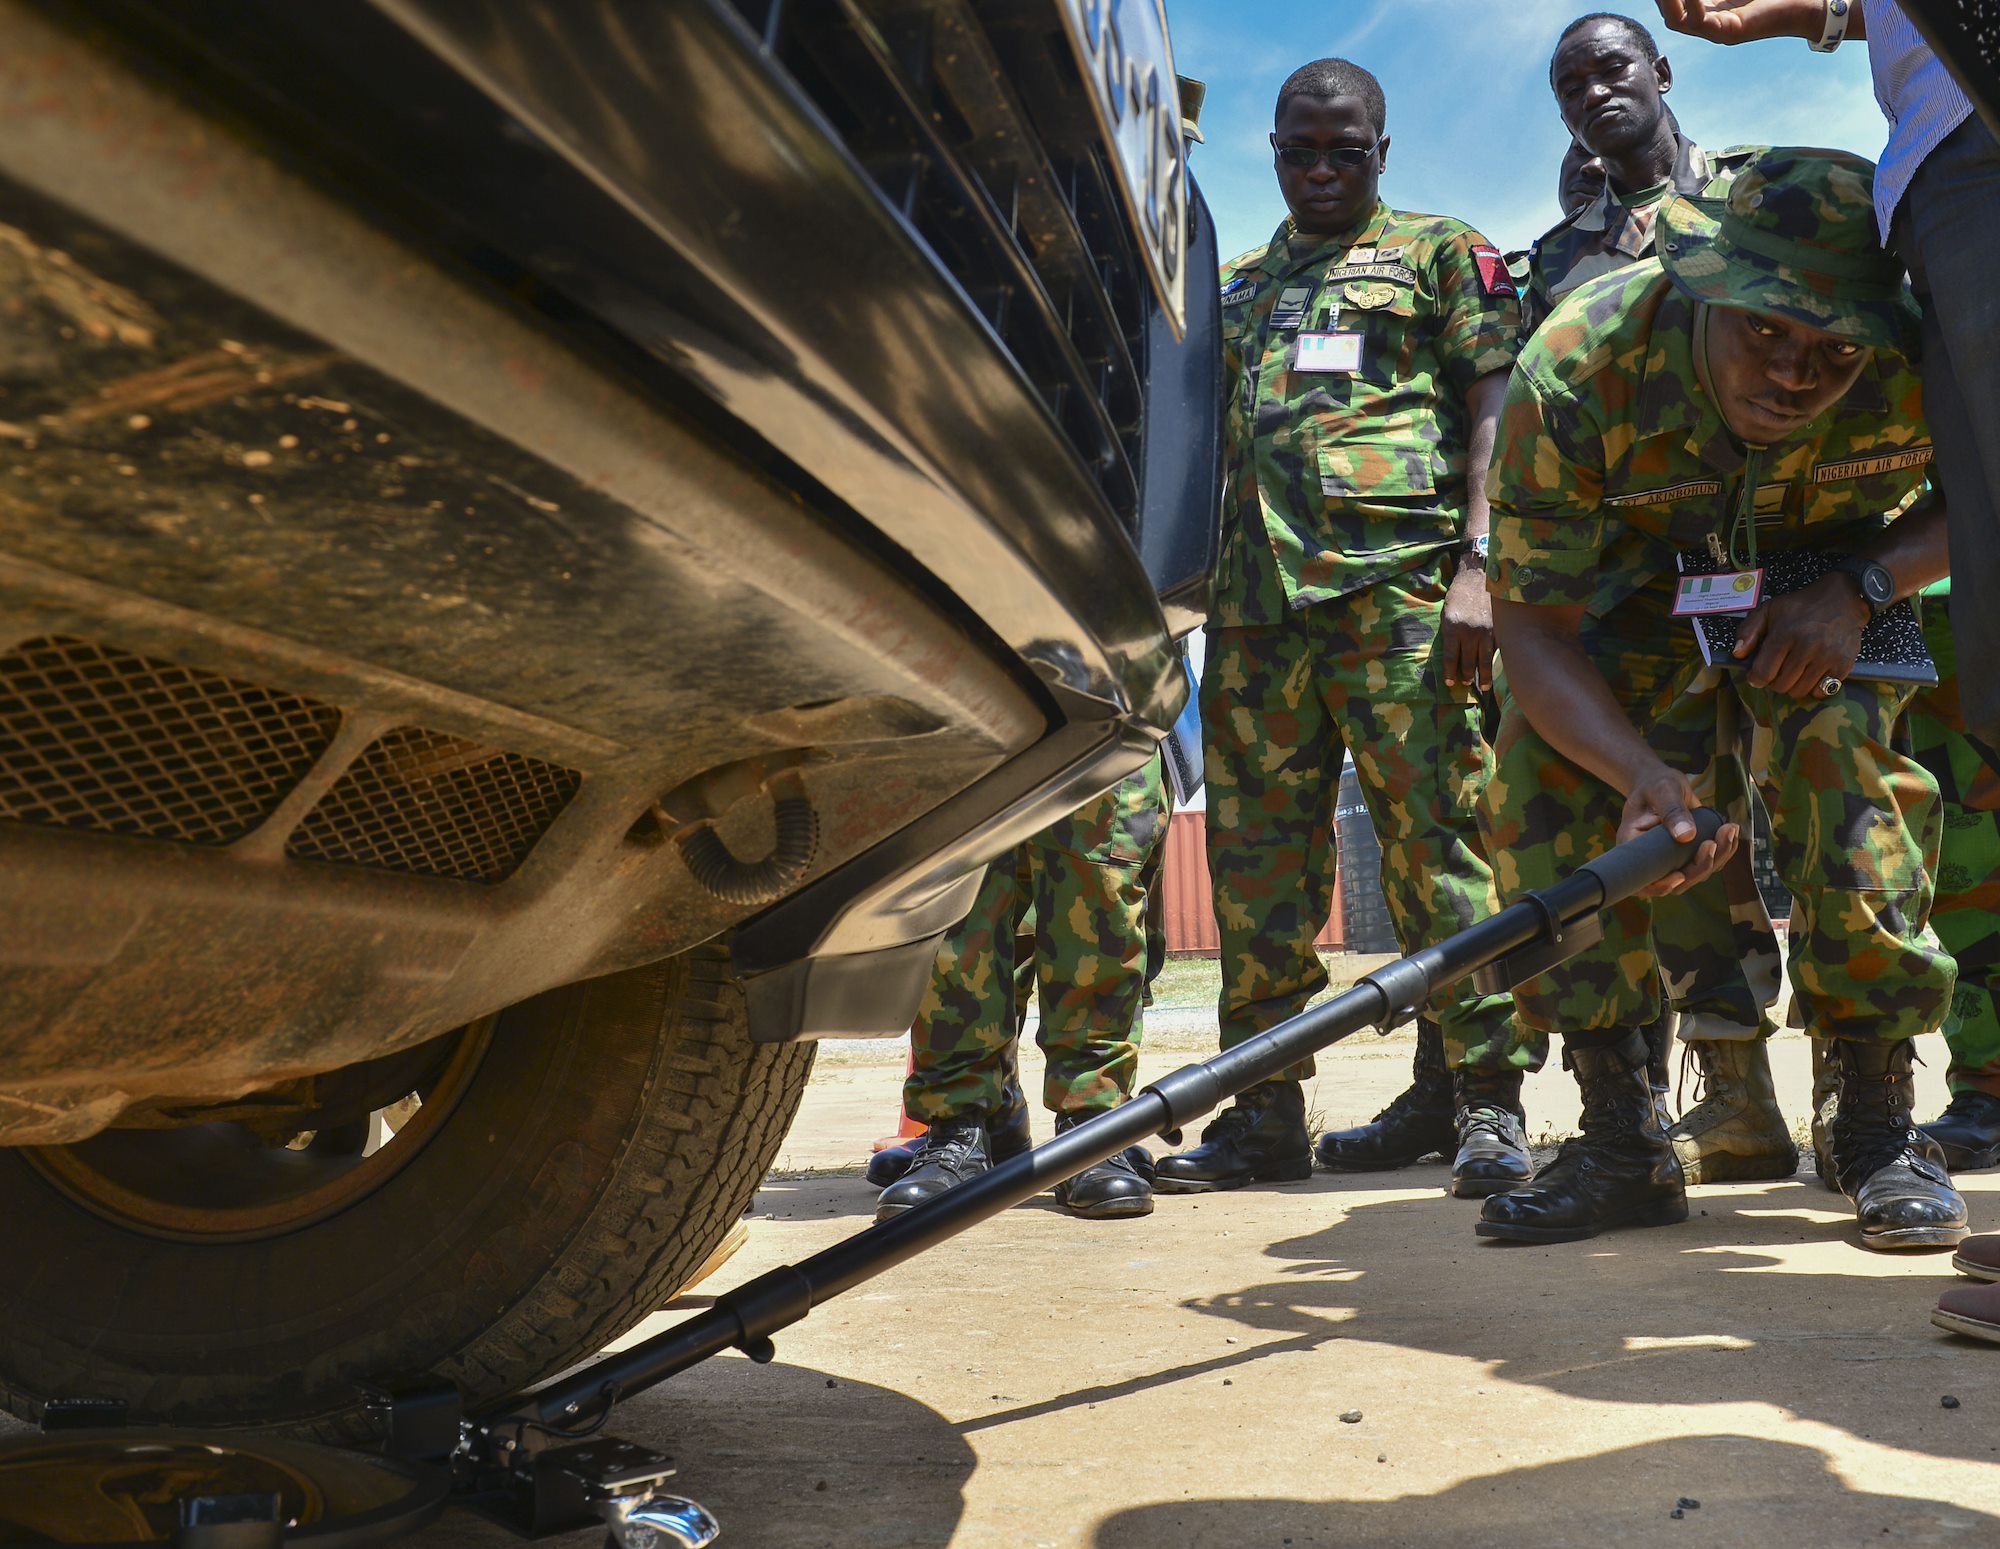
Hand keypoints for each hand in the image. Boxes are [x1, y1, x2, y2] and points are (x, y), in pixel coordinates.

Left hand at [1437, 563, 1494, 689]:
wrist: (1478, 577)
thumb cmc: (1458, 596)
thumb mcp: (1446, 614)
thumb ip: (1449, 634)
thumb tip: (1452, 657)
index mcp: (1452, 628)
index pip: (1450, 657)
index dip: (1450, 673)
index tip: (1451, 684)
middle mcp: (1469, 632)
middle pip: (1468, 661)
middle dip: (1467, 675)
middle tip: (1467, 684)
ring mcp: (1486, 631)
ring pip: (1485, 659)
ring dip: (1484, 675)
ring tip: (1484, 686)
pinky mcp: (1498, 628)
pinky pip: (1497, 648)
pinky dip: (1496, 660)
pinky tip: (1495, 668)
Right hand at [1618, 765, 1739, 896]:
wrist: (1662, 782)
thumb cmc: (1655, 784)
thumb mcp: (1662, 790)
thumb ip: (1672, 811)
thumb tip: (1686, 836)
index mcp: (1634, 846)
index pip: (1644, 879)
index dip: (1661, 885)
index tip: (1680, 875)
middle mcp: (1652, 859)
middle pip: (1676, 882)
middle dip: (1700, 867)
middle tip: (1713, 842)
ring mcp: (1671, 859)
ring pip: (1696, 874)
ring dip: (1717, 858)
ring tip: (1728, 831)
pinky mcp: (1688, 855)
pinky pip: (1707, 862)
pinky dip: (1723, 851)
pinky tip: (1729, 832)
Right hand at [1652, 0, 1824, 42]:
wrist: (1806, 4)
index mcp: (1708, 9)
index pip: (1675, 3)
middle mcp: (1707, 23)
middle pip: (1670, 13)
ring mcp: (1715, 32)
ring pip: (1676, 20)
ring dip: (1670, 3)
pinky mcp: (1727, 34)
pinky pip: (1697, 22)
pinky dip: (1692, 4)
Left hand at [1732, 576, 1867, 697]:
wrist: (1842, 598)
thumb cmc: (1801, 606)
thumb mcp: (1769, 610)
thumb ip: (1748, 631)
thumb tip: (1738, 654)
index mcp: (1785, 634)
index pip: (1763, 673)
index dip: (1756, 678)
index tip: (1757, 675)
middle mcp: (1807, 647)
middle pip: (1781, 685)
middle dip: (1775, 682)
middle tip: (1778, 671)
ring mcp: (1827, 656)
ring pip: (1801, 691)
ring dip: (1794, 686)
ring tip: (1794, 672)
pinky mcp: (1844, 663)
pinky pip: (1824, 691)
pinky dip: (1815, 688)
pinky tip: (1812, 675)